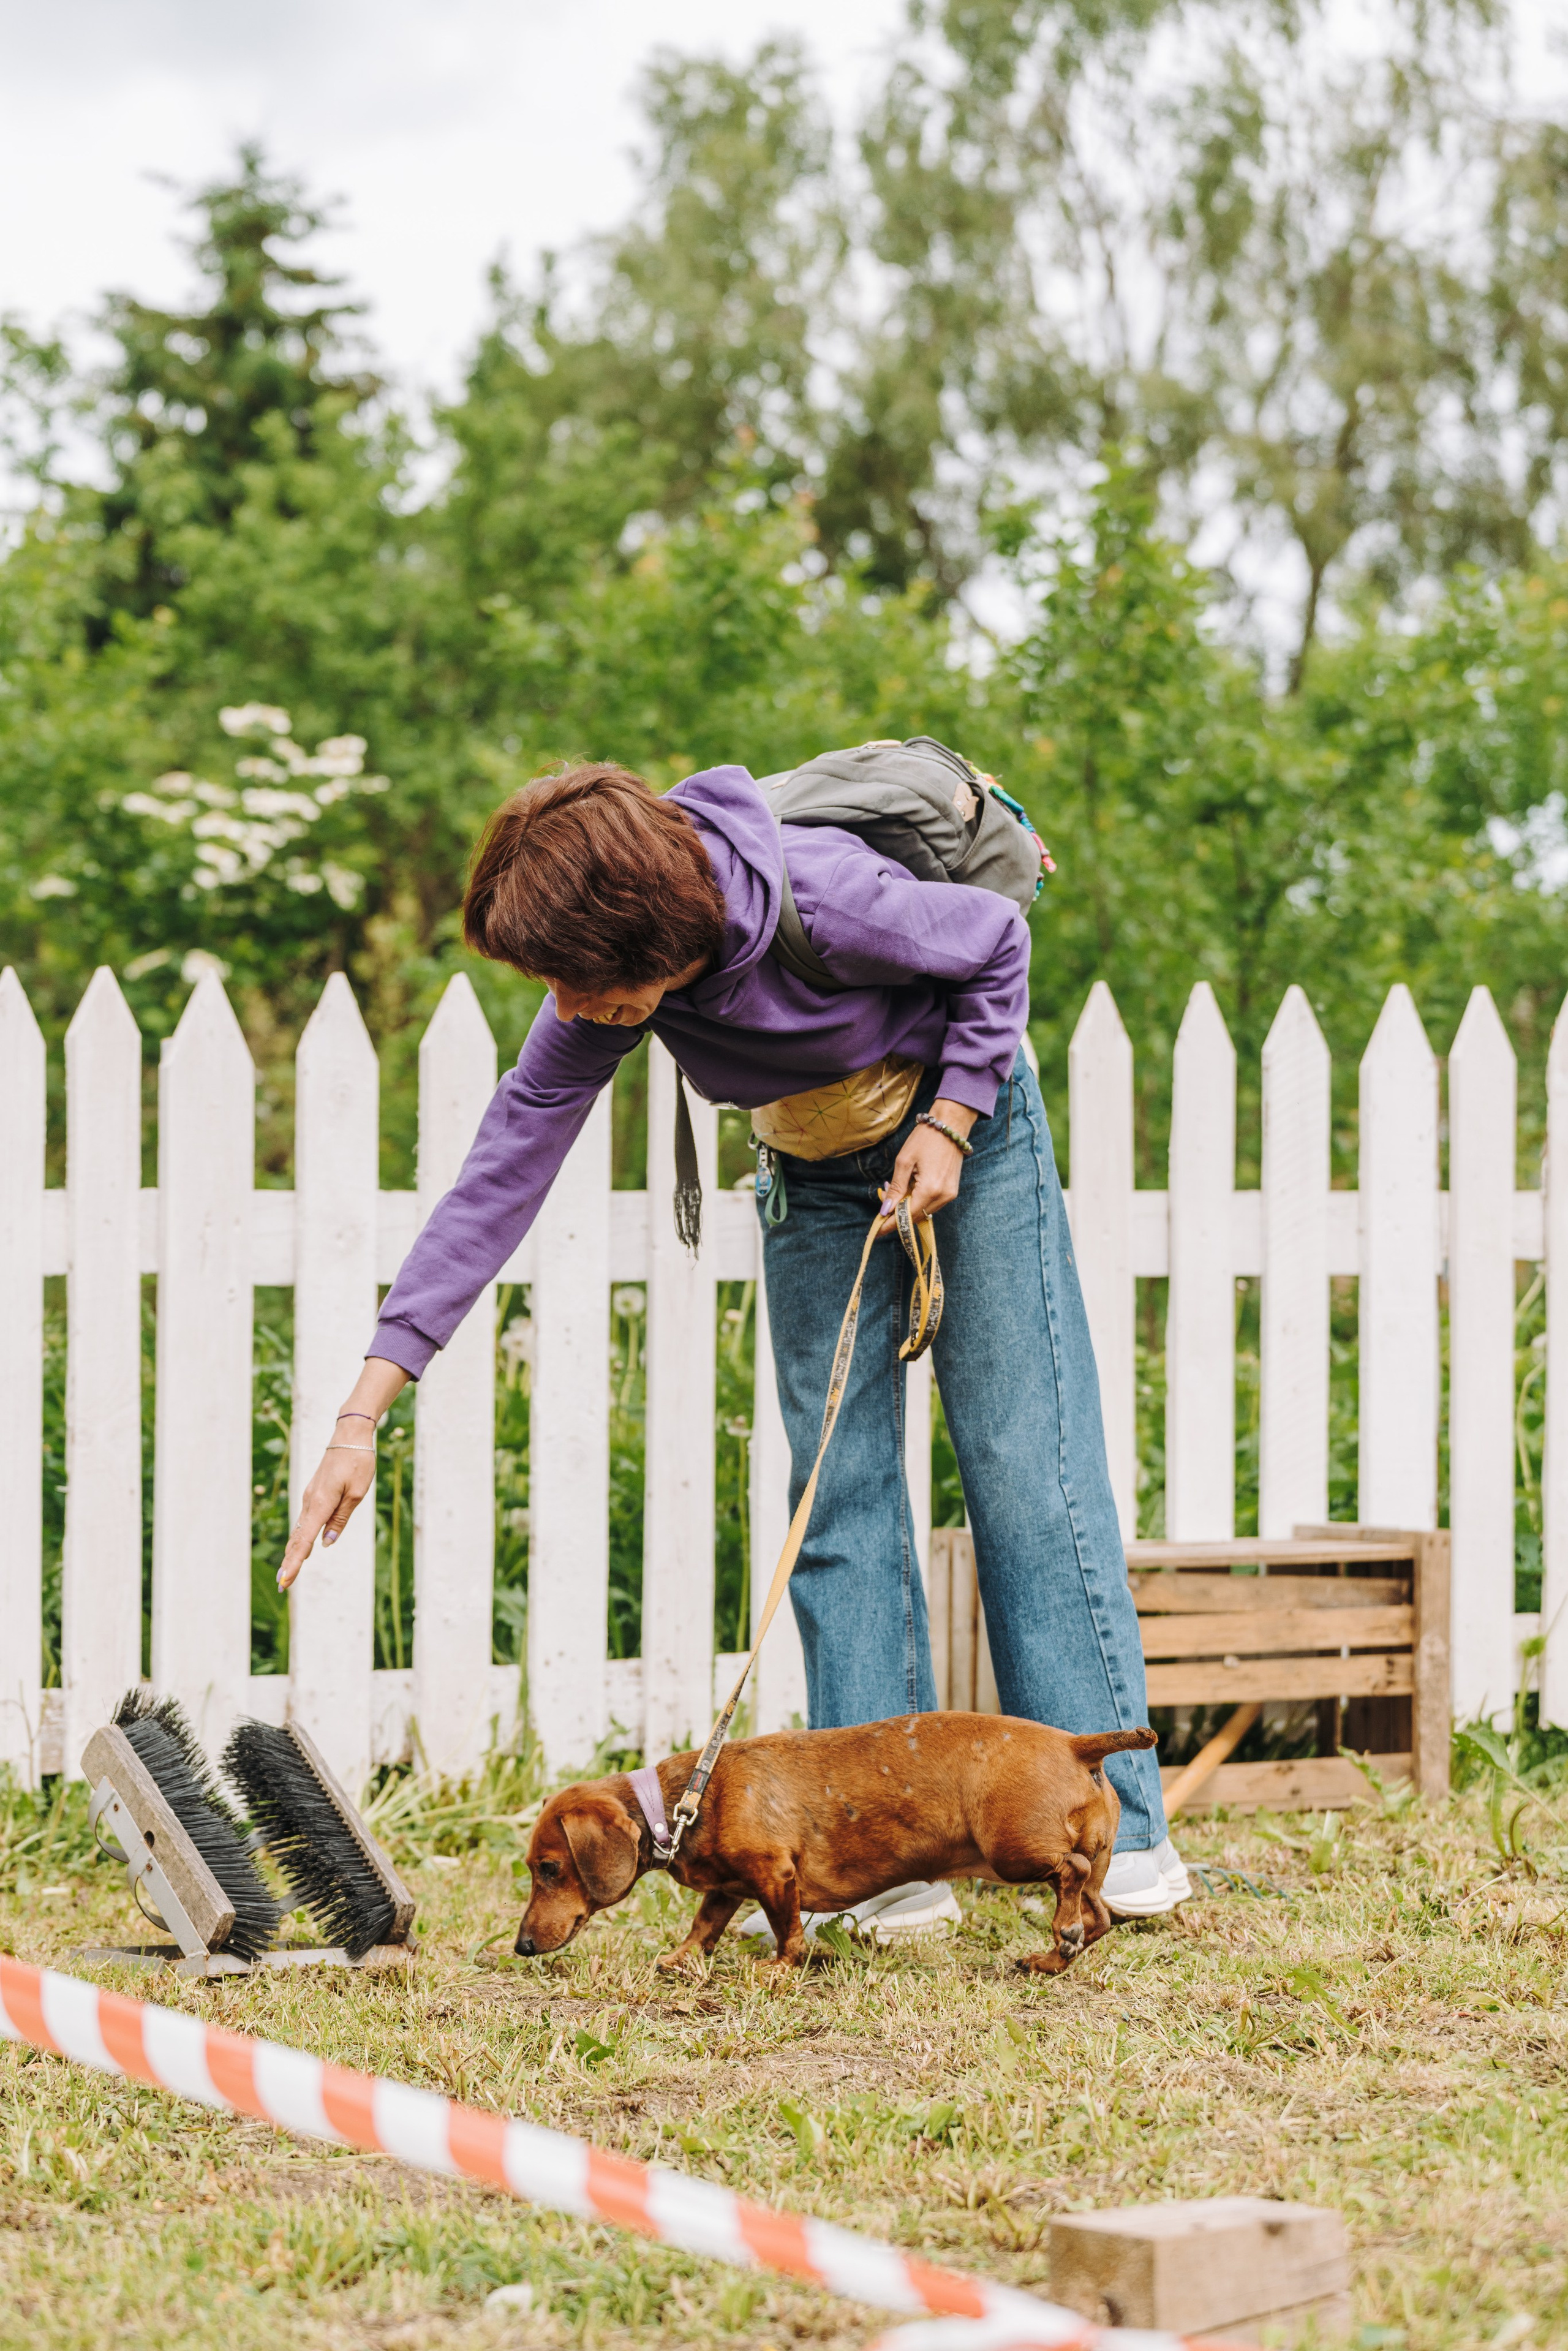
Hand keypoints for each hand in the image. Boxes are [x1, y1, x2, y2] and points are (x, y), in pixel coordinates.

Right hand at [277, 1357, 409, 1590]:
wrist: (350, 1434)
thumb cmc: (358, 1461)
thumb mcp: (357, 1493)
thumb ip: (340, 1519)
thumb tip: (326, 1543)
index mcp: (321, 1502)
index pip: (304, 1540)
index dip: (294, 1562)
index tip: (285, 1580)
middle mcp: (310, 1501)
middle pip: (297, 1538)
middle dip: (290, 1562)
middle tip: (282, 1585)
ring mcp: (310, 1497)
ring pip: (300, 1529)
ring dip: (293, 1551)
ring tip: (287, 1573)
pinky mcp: (315, 1493)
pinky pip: (306, 1520)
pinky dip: (300, 1537)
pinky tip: (300, 1548)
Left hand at [878, 1098, 975, 1233]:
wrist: (950, 1126)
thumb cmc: (925, 1139)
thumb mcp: (904, 1161)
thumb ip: (896, 1188)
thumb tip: (885, 1210)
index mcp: (930, 1189)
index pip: (907, 1216)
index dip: (891, 1225)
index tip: (876, 1231)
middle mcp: (943, 1196)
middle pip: (915, 1217)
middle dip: (897, 1215)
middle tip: (882, 1205)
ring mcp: (950, 1195)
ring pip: (924, 1212)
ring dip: (908, 1208)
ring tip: (895, 1193)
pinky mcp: (952, 1191)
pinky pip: (932, 1205)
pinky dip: (918, 1202)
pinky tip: (909, 1190)